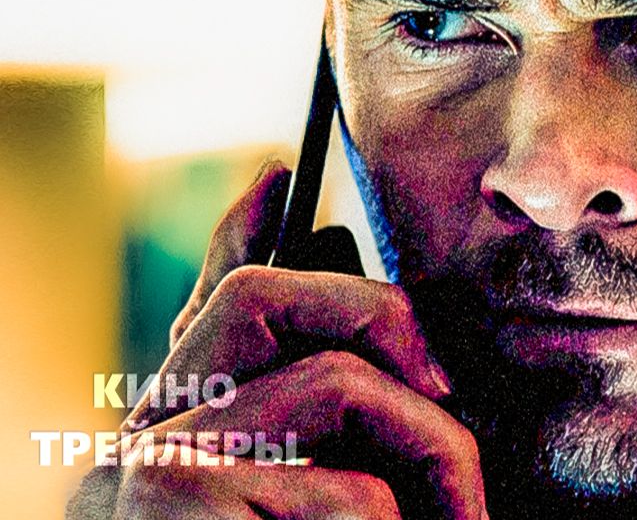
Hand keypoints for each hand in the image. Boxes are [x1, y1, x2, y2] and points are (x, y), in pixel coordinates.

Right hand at [68, 163, 487, 518]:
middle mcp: (142, 440)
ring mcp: (147, 467)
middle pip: (263, 299)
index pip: (207, 310)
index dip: (242, 235)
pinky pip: (351, 486)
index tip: (282, 179)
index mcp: (176, 437)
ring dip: (432, 446)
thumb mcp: (314, 491)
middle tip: (452, 389)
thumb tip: (336, 308)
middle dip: (381, 315)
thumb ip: (320, 415)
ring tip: (465, 512)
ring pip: (337, 380)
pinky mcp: (173, 496)